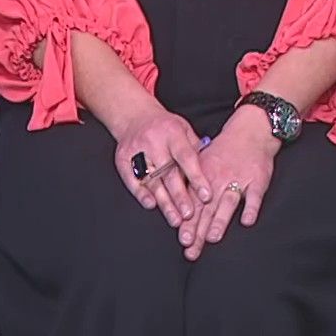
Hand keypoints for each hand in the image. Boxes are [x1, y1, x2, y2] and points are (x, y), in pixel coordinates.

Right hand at [107, 101, 210, 229]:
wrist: (134, 117)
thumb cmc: (165, 127)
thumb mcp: (184, 130)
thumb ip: (196, 150)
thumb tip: (212, 172)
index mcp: (172, 133)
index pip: (186, 158)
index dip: (196, 178)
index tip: (206, 196)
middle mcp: (153, 141)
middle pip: (168, 173)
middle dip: (180, 196)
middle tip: (189, 215)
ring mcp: (136, 151)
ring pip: (151, 180)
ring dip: (164, 201)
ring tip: (175, 219)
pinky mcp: (123, 160)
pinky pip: (132, 180)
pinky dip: (141, 193)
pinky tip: (151, 205)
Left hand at [186, 107, 278, 259]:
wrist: (250, 130)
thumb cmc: (225, 150)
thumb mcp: (203, 163)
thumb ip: (192, 185)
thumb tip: (178, 208)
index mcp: (204, 178)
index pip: (193, 204)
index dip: (188, 223)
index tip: (182, 241)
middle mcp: (219, 181)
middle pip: (207, 209)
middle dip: (198, 230)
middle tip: (191, 248)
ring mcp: (239, 181)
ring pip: (228, 203)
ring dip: (220, 221)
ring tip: (213, 238)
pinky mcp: (257, 180)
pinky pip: (254, 196)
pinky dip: (251, 208)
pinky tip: (247, 221)